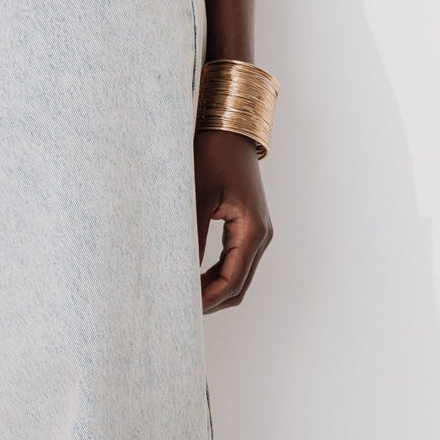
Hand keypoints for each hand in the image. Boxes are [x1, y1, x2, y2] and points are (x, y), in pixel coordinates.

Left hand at [194, 127, 272, 310]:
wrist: (229, 130)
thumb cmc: (214, 156)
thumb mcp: (197, 196)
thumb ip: (191, 236)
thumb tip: (179, 272)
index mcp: (252, 230)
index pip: (232, 281)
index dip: (208, 299)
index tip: (184, 309)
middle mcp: (260, 235)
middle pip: (238, 285)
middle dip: (211, 300)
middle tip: (180, 307)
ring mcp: (256, 231)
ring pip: (237, 275)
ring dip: (213, 289)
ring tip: (183, 294)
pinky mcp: (247, 226)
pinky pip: (235, 260)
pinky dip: (216, 273)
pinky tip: (193, 275)